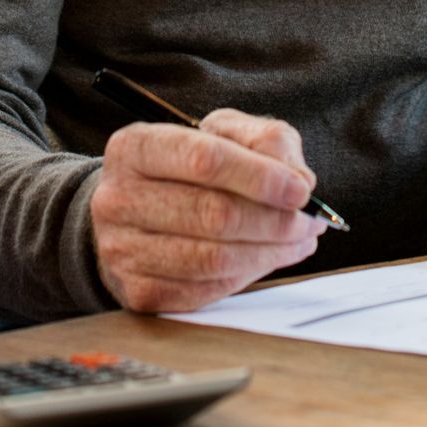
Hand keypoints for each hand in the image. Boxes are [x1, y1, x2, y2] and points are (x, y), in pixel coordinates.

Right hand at [91, 109, 326, 312]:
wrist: (135, 213)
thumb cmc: (186, 168)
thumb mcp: (223, 134)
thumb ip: (265, 142)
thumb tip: (298, 181)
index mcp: (135, 147)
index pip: (204, 159)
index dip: (260, 177)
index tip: (300, 190)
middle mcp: (118, 198)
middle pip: (213, 214)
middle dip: (274, 220)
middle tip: (308, 221)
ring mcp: (122, 249)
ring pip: (214, 258)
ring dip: (269, 252)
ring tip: (296, 240)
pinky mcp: (137, 292)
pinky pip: (205, 290)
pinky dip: (247, 276)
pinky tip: (265, 258)